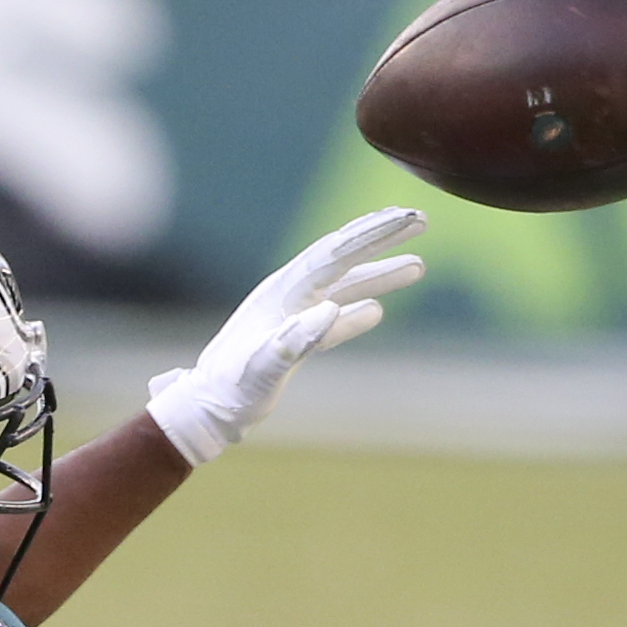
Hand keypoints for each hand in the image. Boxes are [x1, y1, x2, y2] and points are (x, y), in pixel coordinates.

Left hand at [145, 208, 427, 466]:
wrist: (206, 410)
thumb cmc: (232, 390)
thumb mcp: (262, 368)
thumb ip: (294, 340)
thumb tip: (331, 310)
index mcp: (283, 293)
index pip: (334, 254)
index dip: (372, 235)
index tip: (406, 217)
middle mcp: (288, 295)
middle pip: (341, 257)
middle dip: (380, 237)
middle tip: (421, 219)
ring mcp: (290, 315)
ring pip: (342, 286)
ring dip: (378, 273)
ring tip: (419, 265)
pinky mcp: (291, 338)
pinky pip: (331, 317)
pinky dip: (355, 309)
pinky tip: (378, 309)